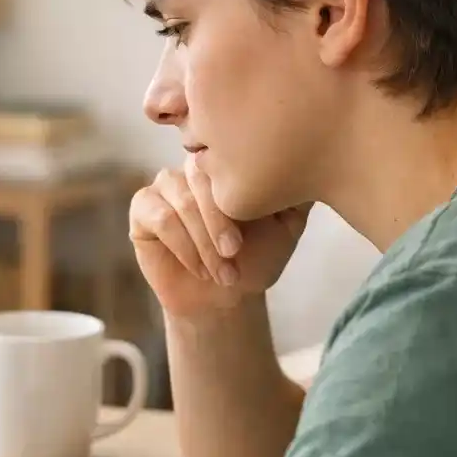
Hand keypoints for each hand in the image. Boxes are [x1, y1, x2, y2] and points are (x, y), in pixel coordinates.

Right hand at [130, 156, 312, 320]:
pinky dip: (183, 246)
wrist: (226, 298)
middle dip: (220, 220)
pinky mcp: (142, 208)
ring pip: (181, 199)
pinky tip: (199, 268)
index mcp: (227, 163)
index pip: (230, 158)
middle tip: (235, 254)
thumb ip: (296, 193)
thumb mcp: (287, 225)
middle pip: (201, 176)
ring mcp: (165, 185)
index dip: (242, 194)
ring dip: (203, 240)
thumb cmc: (256, 259)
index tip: (260, 227)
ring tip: (221, 271)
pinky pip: (159, 216)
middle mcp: (194, 167)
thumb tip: (315, 162)